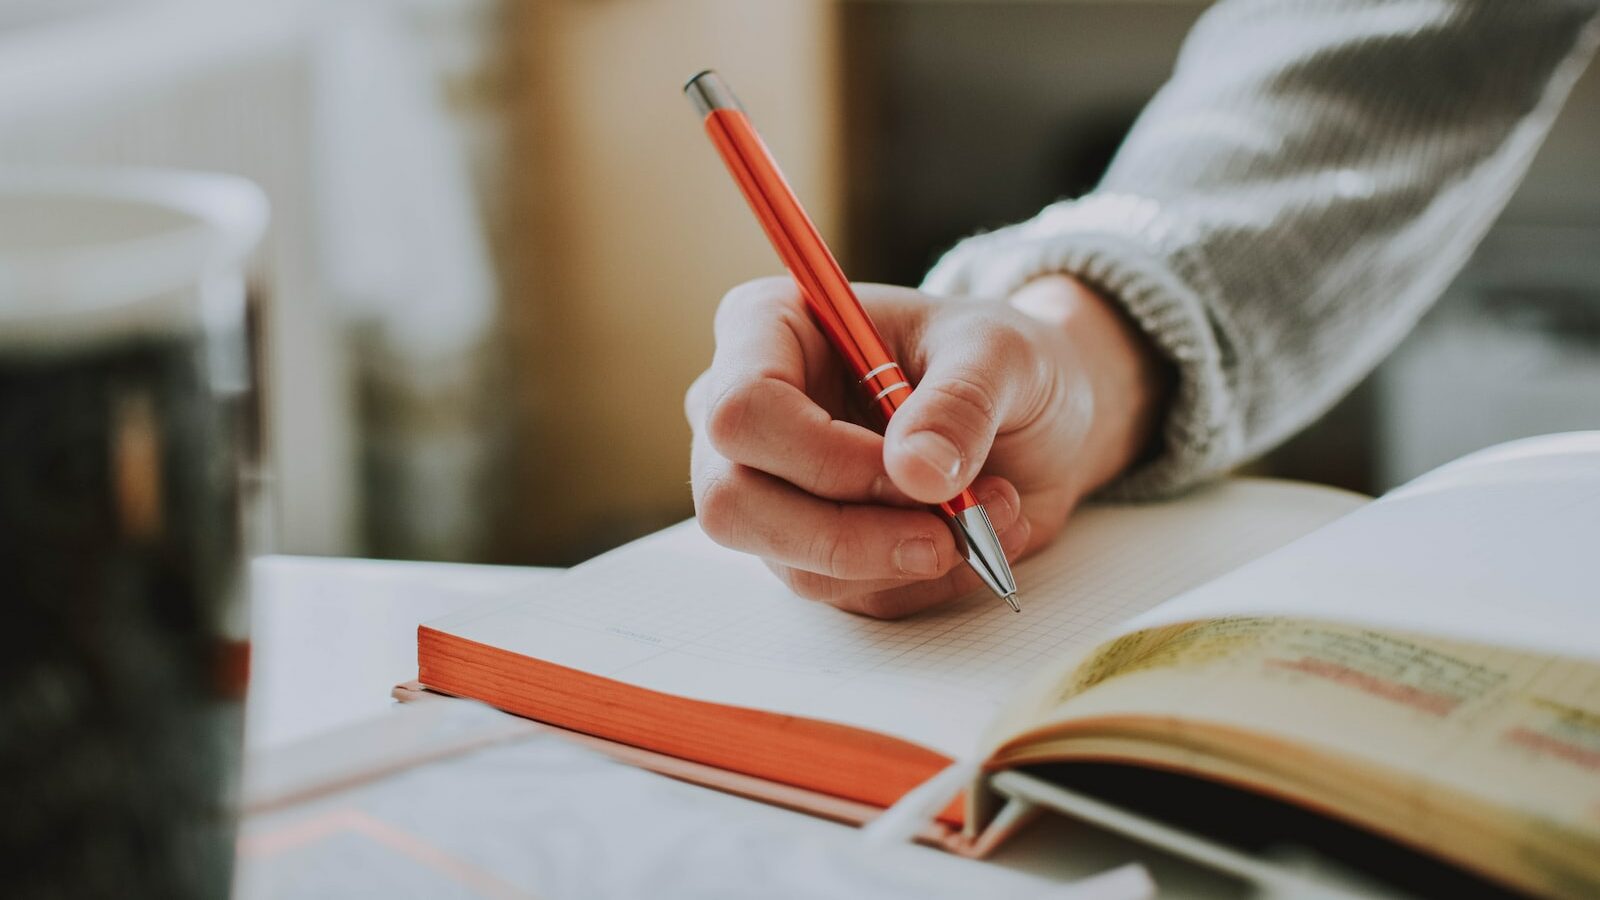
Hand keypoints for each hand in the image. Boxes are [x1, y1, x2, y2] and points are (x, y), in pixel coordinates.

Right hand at [685, 274, 1167, 617]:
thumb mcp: (1003, 354)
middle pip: (733, 503)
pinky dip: (920, 579)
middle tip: (946, 533)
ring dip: (903, 557)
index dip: (822, 457)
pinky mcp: (807, 549)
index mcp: (768, 329)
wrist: (1034, 414)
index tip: (915, 472)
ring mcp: (768, 489)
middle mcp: (747, 414)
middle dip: (849, 534)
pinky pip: (845, 594)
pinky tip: (973, 535)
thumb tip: (918, 473)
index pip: (741, 410)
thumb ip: (961, 403)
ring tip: (991, 511)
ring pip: (792, 563)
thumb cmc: (998, 360)